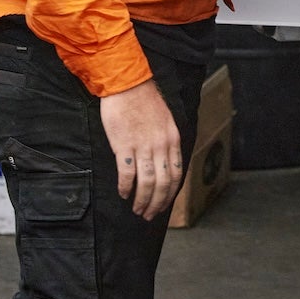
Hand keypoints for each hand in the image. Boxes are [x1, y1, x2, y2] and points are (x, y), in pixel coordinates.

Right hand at [99, 79, 181, 219]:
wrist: (128, 83)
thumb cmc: (144, 101)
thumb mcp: (165, 120)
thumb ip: (166, 141)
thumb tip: (164, 162)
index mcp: (173, 139)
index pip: (176, 175)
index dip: (170, 194)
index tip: (163, 204)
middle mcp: (161, 145)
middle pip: (163, 184)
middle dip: (157, 204)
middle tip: (149, 215)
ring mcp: (144, 146)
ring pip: (147, 183)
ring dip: (142, 201)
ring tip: (137, 210)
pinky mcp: (125, 145)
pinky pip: (128, 173)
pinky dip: (126, 187)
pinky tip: (123, 193)